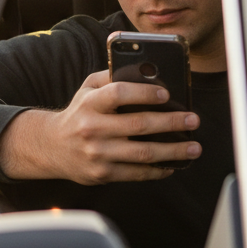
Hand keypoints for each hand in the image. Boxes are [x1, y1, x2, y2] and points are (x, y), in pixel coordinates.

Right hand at [0, 70, 201, 184]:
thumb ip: (112, 78)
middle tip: (193, 120)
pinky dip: (158, 170)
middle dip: (171, 122)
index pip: (119, 94)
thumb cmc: (79, 113)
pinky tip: (173, 164)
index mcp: (90, 103)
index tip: (167, 93)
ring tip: (194, 147)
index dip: (144, 93)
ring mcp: (98, 153)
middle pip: (139, 125)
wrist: (52, 147)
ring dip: (174, 151)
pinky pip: (137, 173)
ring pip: (143, 153)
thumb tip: (147, 73)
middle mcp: (92, 128)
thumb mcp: (87, 89)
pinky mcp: (102, 174)